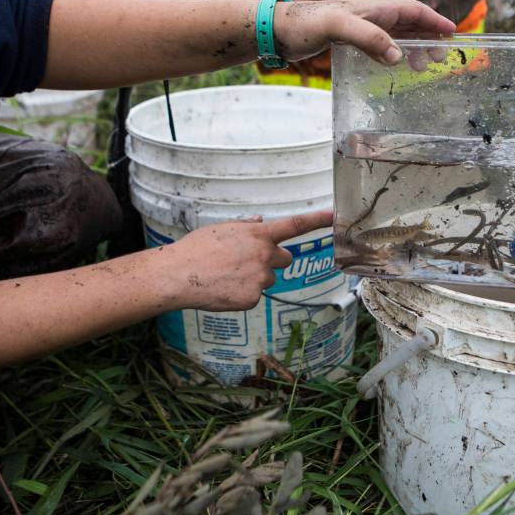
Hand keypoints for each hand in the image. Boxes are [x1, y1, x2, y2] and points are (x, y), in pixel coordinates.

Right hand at [169, 210, 332, 311]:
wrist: (179, 275)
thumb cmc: (196, 249)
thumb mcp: (222, 229)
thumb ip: (245, 227)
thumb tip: (260, 223)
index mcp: (258, 234)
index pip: (294, 225)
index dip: (317, 220)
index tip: (334, 216)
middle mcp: (264, 255)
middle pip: (285, 259)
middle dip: (273, 260)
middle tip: (248, 262)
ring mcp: (260, 278)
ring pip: (267, 279)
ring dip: (254, 278)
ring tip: (226, 275)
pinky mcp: (253, 298)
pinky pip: (254, 295)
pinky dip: (242, 294)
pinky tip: (224, 289)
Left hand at [272, 0, 455, 64]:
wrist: (278, 29)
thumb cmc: (306, 23)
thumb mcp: (339, 28)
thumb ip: (369, 38)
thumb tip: (399, 56)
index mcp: (375, 7)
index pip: (413, 10)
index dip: (434, 20)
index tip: (453, 32)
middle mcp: (371, 14)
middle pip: (409, 22)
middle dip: (428, 37)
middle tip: (441, 58)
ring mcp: (361, 26)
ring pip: (397, 34)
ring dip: (413, 47)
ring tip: (423, 67)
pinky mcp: (349, 39)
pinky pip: (380, 44)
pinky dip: (393, 53)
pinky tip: (395, 65)